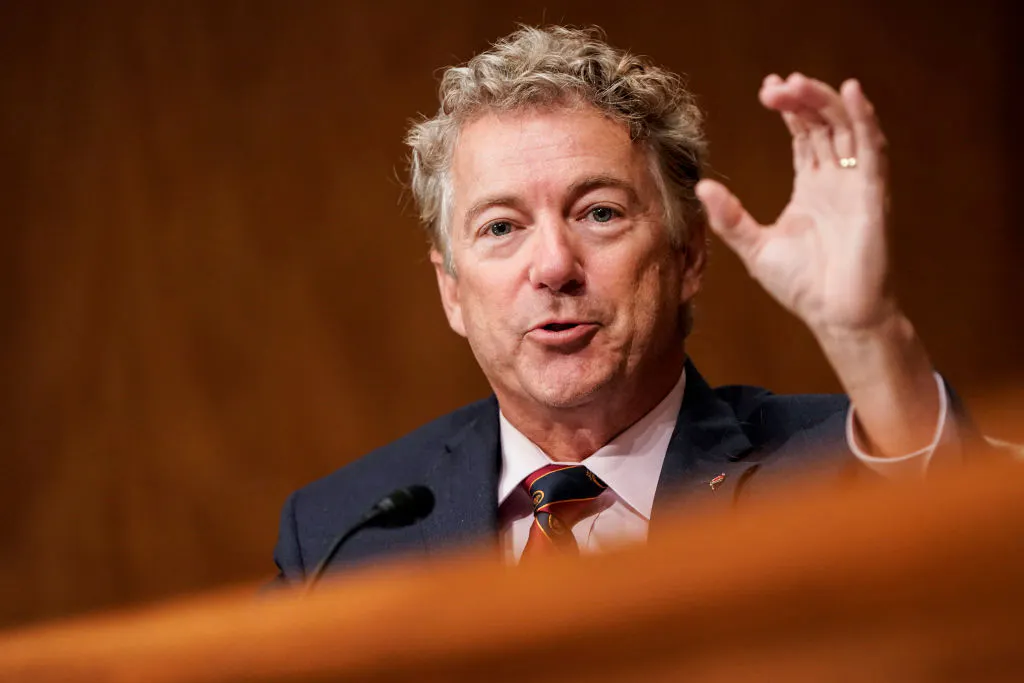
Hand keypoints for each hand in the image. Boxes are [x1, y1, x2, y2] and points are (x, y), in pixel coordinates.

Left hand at [696, 74, 894, 334]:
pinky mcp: (873, 195)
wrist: (836, 316)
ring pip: (846, 128)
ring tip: (798, 84)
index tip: (768, 89)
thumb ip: (729, 217)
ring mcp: (857, 185)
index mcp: (813, 187)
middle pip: (824, 123)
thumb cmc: (802, 286)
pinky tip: (849, 94)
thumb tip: (702, 187)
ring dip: (824, 101)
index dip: (790, 109)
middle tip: (774, 86)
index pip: (805, 135)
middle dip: (801, 100)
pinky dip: (863, 119)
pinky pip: (871, 149)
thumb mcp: (754, 247)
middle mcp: (838, 180)